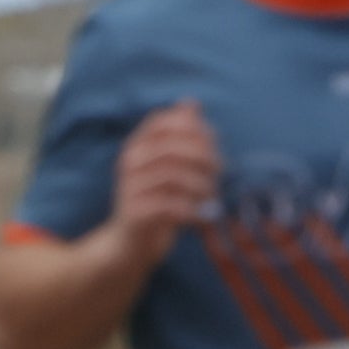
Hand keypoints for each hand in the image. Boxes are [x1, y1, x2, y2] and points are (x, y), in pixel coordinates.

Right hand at [109, 101, 222, 256]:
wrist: (130, 245)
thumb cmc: (157, 201)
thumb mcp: (168, 167)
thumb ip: (180, 136)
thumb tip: (192, 102)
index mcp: (137, 145)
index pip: (163, 121)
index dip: (192, 127)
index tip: (212, 142)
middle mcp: (130, 162)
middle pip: (172, 148)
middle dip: (204, 157)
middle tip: (219, 171)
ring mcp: (130, 187)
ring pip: (174, 177)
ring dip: (202, 186)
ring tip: (212, 196)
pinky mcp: (135, 213)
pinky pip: (171, 206)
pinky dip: (194, 211)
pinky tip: (202, 216)